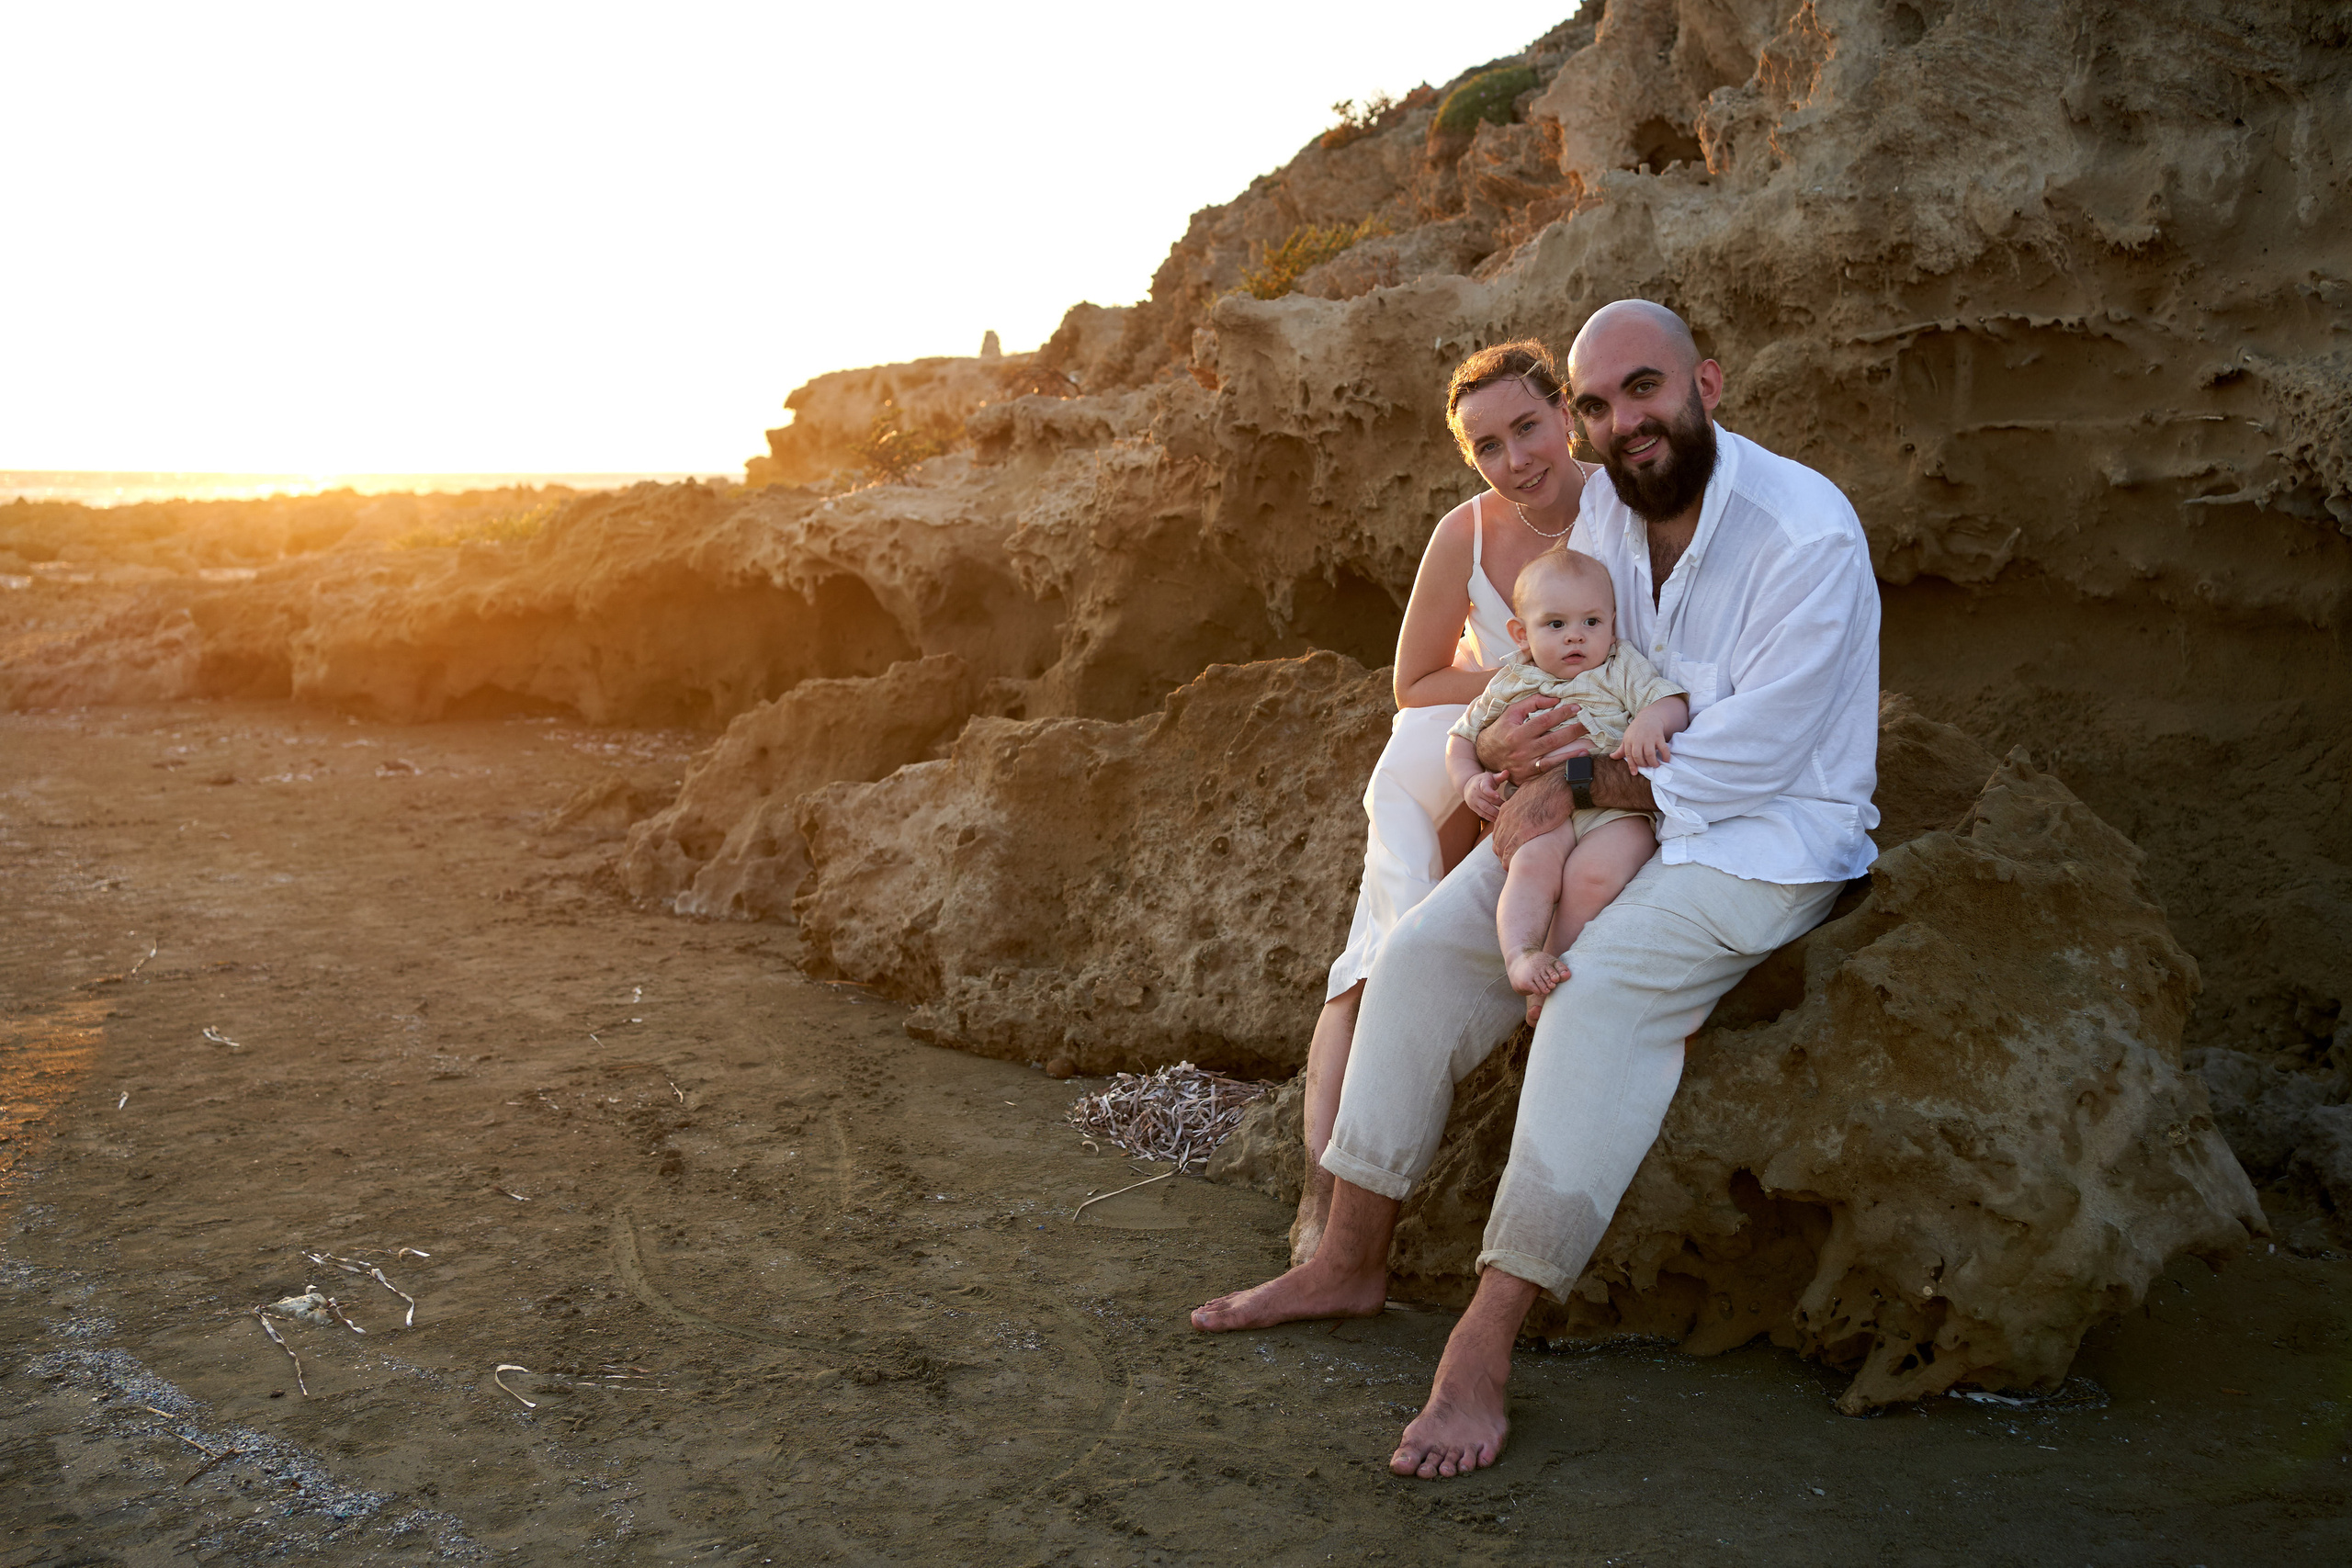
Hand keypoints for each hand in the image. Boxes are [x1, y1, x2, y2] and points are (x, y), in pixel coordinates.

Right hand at [1462, 770, 1505, 821]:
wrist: (1468, 785)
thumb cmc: (1484, 780)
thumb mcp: (1490, 776)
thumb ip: (1499, 776)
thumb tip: (1507, 772)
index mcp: (1480, 783)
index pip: (1484, 788)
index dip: (1490, 792)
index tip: (1498, 796)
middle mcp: (1475, 793)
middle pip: (1487, 801)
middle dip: (1498, 805)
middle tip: (1508, 807)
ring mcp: (1473, 801)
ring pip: (1484, 809)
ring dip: (1494, 813)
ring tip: (1504, 815)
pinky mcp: (1473, 808)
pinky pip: (1482, 814)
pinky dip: (1490, 817)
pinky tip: (1497, 819)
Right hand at [1474, 694, 1590, 784]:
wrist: (1485, 755)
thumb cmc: (1501, 730)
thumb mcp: (1512, 712)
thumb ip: (1532, 703)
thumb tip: (1555, 700)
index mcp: (1517, 733)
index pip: (1544, 721)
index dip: (1562, 713)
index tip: (1577, 707)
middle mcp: (1521, 751)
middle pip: (1553, 740)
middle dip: (1574, 732)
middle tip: (1590, 724)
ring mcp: (1524, 766)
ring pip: (1553, 759)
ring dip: (1572, 753)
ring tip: (1589, 746)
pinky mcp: (1527, 777)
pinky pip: (1548, 772)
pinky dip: (1563, 766)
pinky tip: (1576, 761)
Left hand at [1492, 769, 1572, 861]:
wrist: (1559, 786)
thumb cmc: (1549, 789)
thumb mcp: (1527, 793)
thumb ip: (1521, 801)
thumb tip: (1525, 803)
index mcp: (1507, 808)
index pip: (1497, 830)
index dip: (1500, 843)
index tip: (1504, 851)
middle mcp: (1506, 816)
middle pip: (1497, 840)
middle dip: (1500, 853)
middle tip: (1506, 863)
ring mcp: (1514, 823)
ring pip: (1502, 847)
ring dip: (1503, 859)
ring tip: (1508, 868)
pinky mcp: (1525, 830)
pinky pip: (1511, 849)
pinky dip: (1509, 860)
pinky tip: (1511, 867)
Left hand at [1613, 712, 1672, 768]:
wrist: (1648, 718)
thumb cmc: (1636, 730)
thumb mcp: (1627, 738)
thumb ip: (1621, 749)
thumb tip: (1612, 757)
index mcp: (1629, 741)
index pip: (1629, 755)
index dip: (1632, 765)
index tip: (1635, 773)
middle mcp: (1638, 740)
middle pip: (1639, 756)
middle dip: (1643, 764)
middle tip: (1647, 766)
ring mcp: (1649, 738)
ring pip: (1650, 754)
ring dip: (1653, 762)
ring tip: (1655, 765)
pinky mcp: (1659, 737)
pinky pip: (1663, 748)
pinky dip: (1665, 756)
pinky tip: (1665, 760)